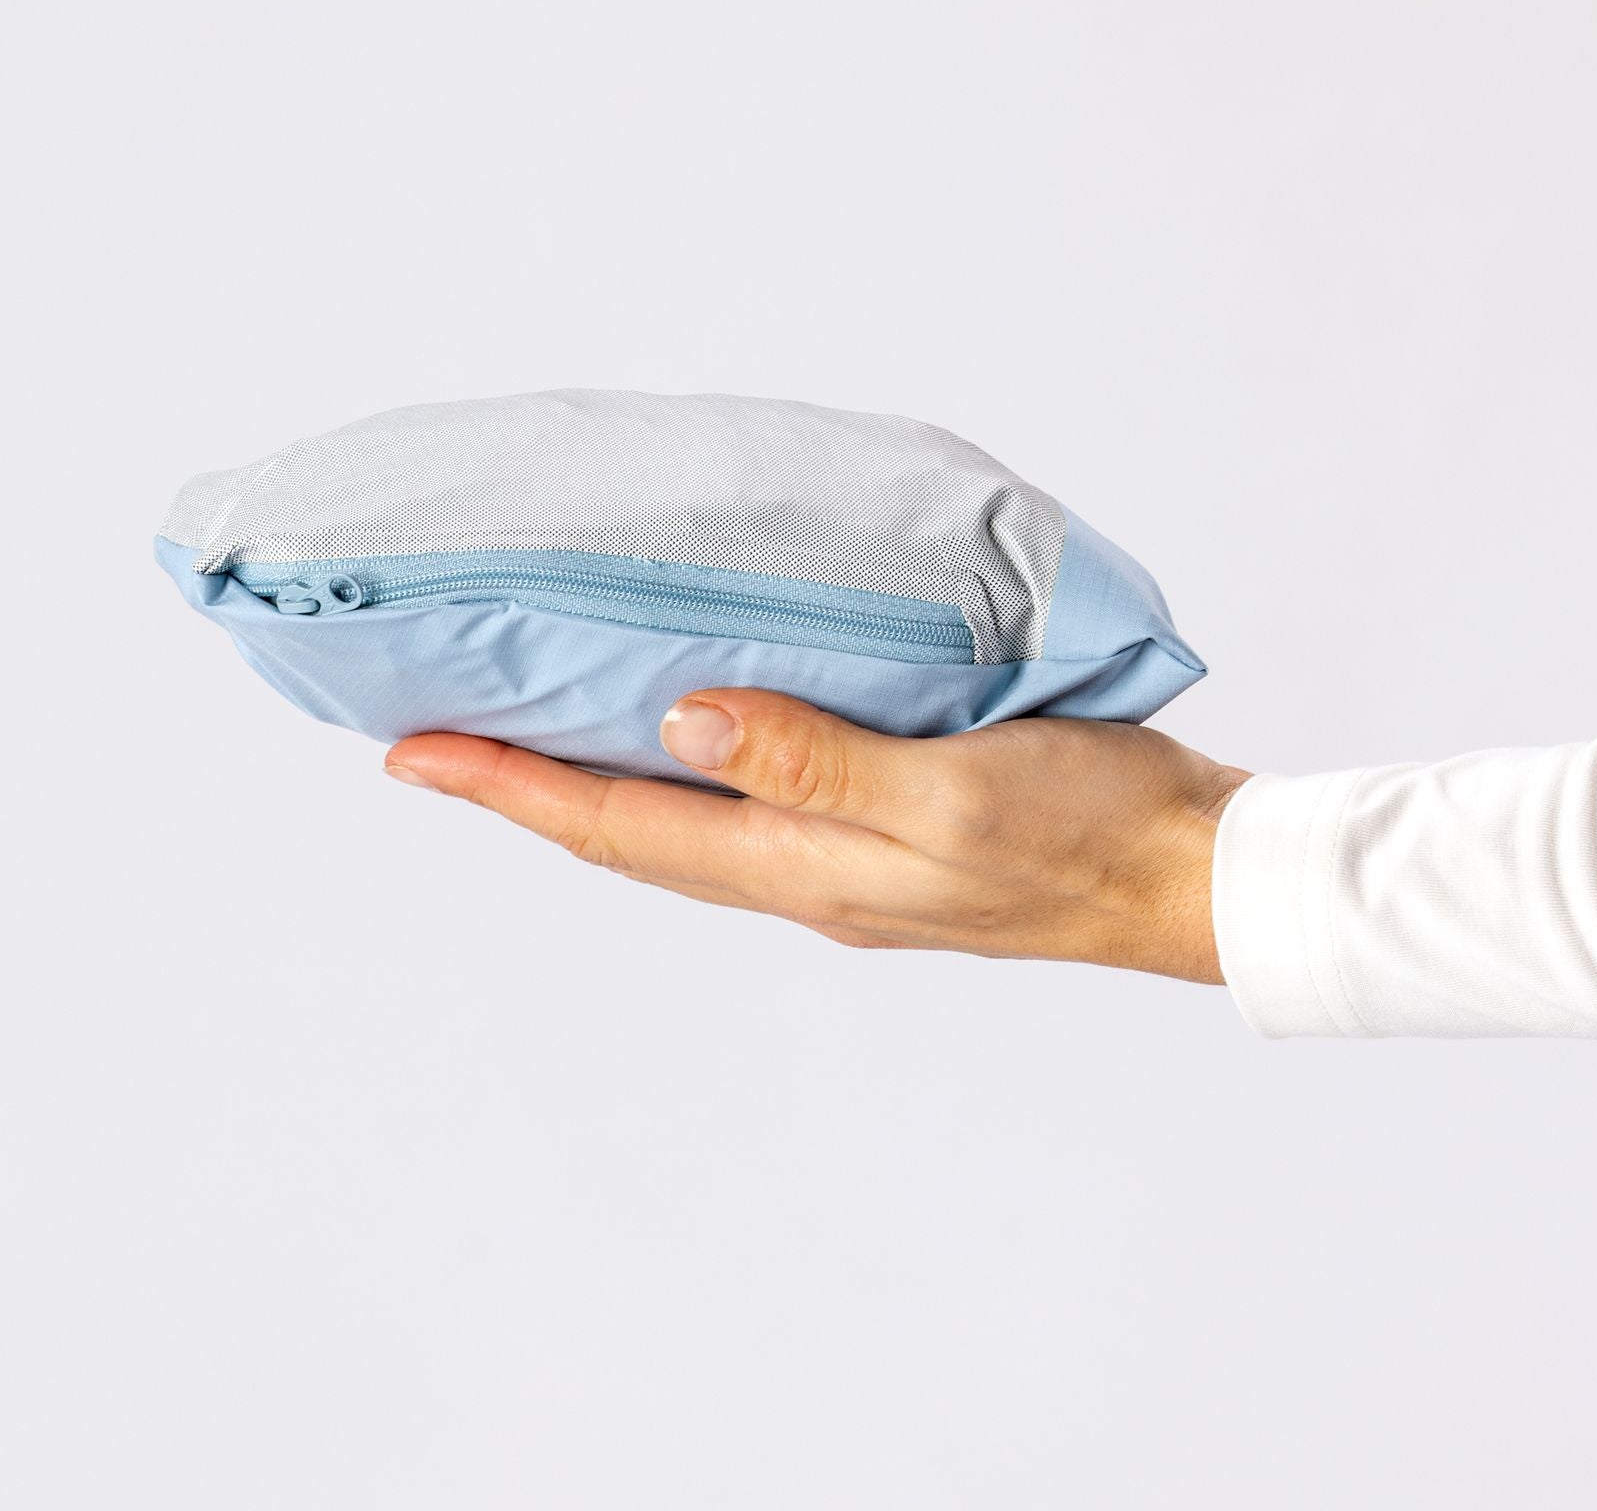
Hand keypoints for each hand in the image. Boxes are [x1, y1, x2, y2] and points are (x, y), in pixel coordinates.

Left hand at [384, 692, 1246, 982]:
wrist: (1183, 874)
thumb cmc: (1085, 826)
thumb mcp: (949, 793)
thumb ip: (817, 761)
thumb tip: (682, 720)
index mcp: (806, 869)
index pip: (625, 827)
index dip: (514, 789)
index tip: (413, 750)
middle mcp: (806, 876)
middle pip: (634, 834)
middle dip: (530, 790)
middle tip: (440, 740)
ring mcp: (846, 864)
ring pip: (686, 826)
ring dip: (599, 785)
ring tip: (536, 738)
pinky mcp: (890, 836)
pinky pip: (750, 809)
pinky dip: (687, 773)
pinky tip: (692, 734)